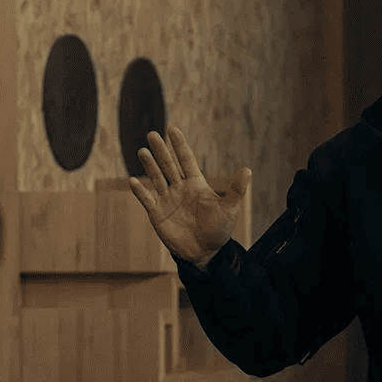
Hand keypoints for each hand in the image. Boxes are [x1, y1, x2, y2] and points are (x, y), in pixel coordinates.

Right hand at [127, 127, 252, 268]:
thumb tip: (247, 170)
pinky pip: (147, 200)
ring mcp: (167, 200)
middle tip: (152, 134)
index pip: (186, 160)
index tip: (172, 130)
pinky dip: (140, 191)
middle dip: (161, 150)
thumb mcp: (229, 209)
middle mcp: (180, 188)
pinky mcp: (157, 214)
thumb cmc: (218, 229)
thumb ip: (236, 190)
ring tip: (142, 151)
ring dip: (149, 165)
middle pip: (169, 165)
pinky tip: (133, 181)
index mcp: (196, 183)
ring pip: (156, 178)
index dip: (179, 145)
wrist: (204, 252)